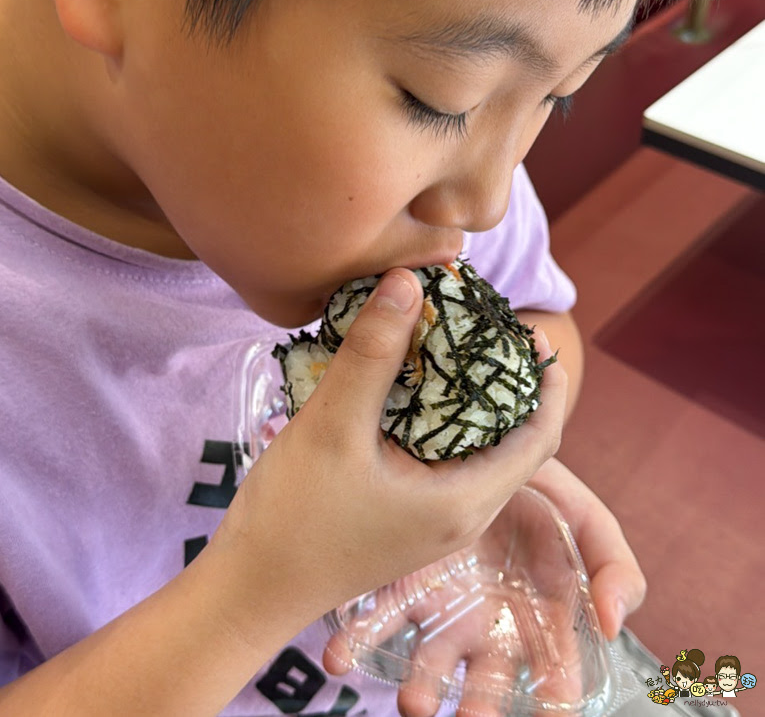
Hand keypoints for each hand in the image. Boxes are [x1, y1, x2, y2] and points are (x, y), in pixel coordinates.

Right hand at [216, 268, 565, 631]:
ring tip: (452, 348)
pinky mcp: (409, 517)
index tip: (534, 332)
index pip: (541, 438)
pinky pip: (446, 462)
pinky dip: (443, 421)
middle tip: (488, 329)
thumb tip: (408, 281)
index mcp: (465, 502)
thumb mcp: (331, 427)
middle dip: (511, 386)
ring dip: (476, 403)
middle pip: (515, 443)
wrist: (249, 591)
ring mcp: (436, 521)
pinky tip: (410, 390)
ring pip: (478, 451)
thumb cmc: (292, 519)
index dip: (547, 383)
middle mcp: (463, 515)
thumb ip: (372, 354)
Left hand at [324, 458, 645, 716]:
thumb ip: (613, 565)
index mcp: (538, 617)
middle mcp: (488, 625)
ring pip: (430, 664)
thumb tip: (613, 624)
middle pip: (485, 683)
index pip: (554, 666)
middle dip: (478, 708)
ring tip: (413, 702)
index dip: (556, 690)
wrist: (485, 446)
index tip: (554, 704)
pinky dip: (356, 642)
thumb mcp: (585, 517)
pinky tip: (340, 655)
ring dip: (419, 690)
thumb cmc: (540, 490)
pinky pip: (376, 619)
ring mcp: (442, 609)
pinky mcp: (400, 584)